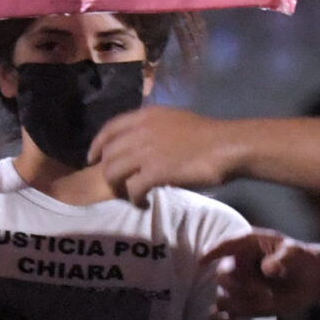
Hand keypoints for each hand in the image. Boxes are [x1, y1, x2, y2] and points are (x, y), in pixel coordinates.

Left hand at [90, 105, 245, 204]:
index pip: (109, 129)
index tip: (92, 159)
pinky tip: (144, 203)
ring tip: (130, 195)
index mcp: (145, 116)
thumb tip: (142, 144)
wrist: (227, 146)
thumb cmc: (207, 136)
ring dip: (118, 187)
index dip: (96, 145)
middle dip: (108, 172)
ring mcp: (146, 151)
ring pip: (113, 172)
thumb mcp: (174, 121)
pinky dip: (135, 199)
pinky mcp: (155, 172)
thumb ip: (153, 129)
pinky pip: (132, 189)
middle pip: (108, 154)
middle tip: (117, 185)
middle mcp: (140, 131)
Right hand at [206, 230, 319, 319]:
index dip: (212, 252)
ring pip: (222, 298)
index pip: (225, 245)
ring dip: (241, 304)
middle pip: (223, 276)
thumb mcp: (296, 253)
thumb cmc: (299, 259)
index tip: (203, 262)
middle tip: (266, 293)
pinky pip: (218, 316)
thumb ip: (284, 258)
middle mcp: (236, 264)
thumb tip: (268, 269)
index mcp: (246, 245)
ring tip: (266, 302)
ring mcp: (236, 287)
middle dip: (243, 287)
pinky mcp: (239, 306)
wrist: (307, 280)